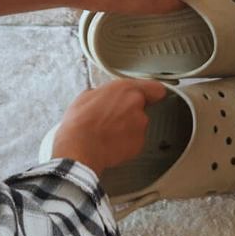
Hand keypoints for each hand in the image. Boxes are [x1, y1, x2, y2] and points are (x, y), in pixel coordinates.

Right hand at [52, 79, 166, 175]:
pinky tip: (110, 143)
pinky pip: (135, 141)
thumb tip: (104, 97)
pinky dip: (126, 142)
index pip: (155, 87)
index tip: (150, 96)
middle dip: (130, 112)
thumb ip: (105, 94)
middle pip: (142, 107)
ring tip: (108, 133)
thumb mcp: (87, 96)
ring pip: (138, 125)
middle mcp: (136, 105)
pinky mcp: (139, 144)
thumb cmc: (80, 122)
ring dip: (127, 128)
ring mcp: (140, 125)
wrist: (79, 148)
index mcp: (125, 89)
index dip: (152, 92)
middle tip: (112, 118)